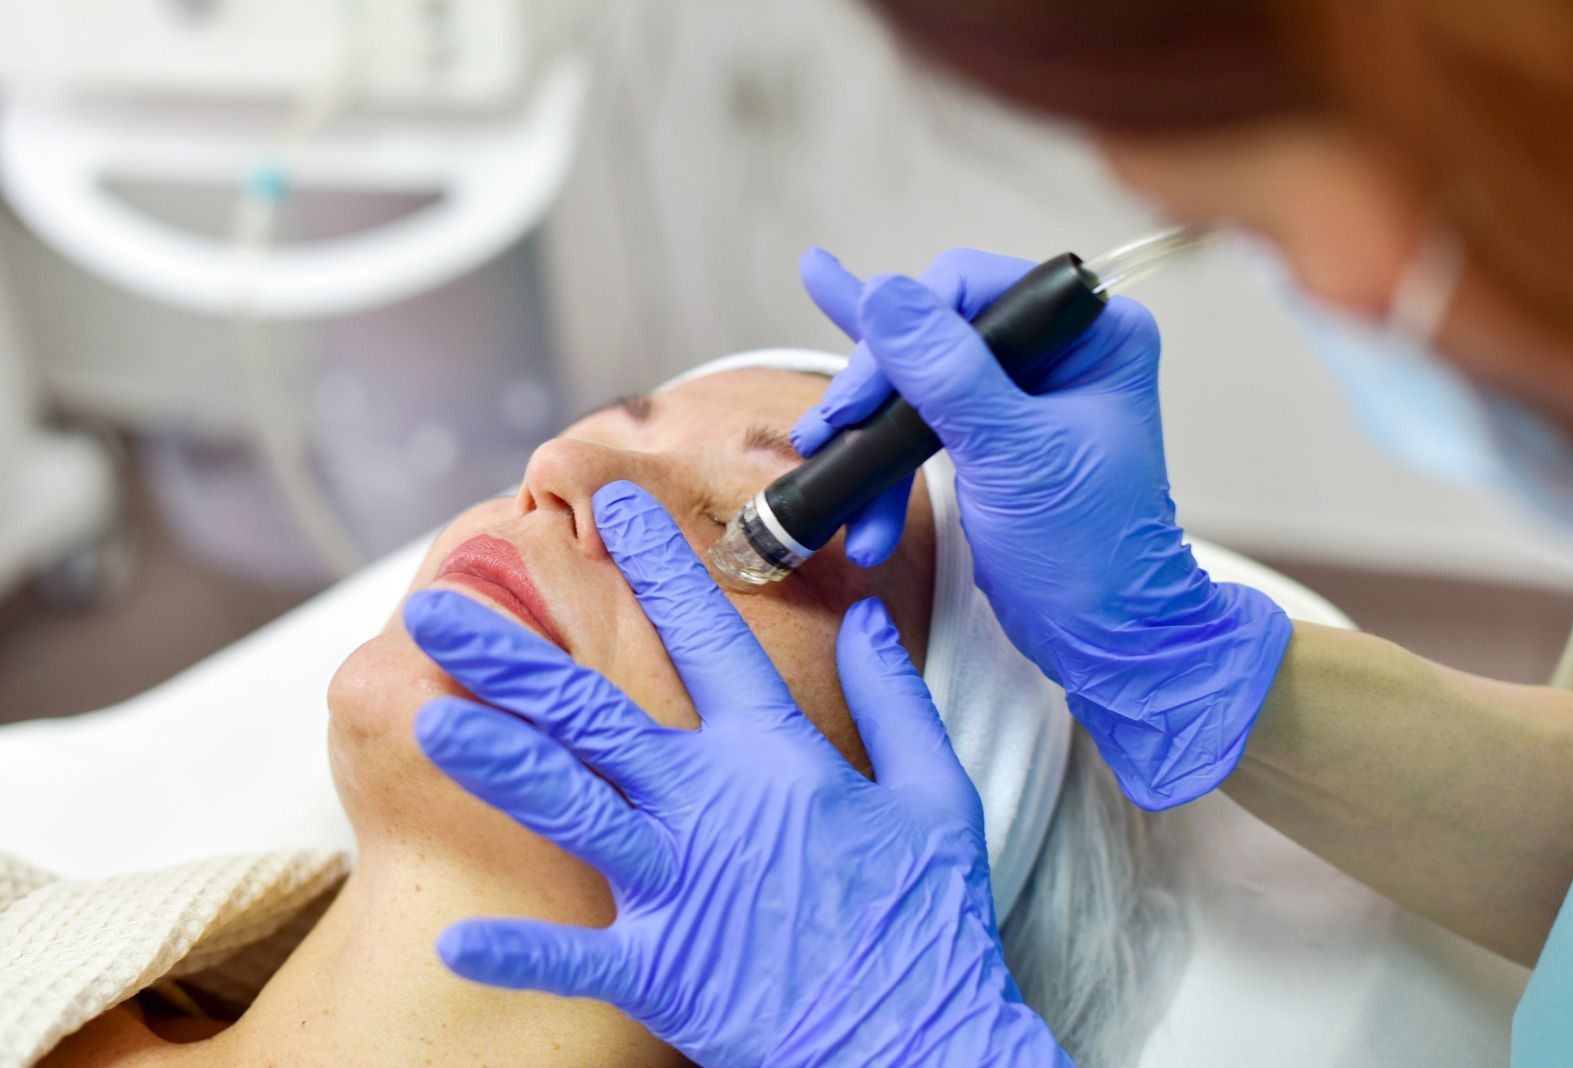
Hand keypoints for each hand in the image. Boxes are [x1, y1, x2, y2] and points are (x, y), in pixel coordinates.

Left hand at [404, 481, 1070, 1066]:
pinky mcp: (664, 971)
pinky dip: (515, 950)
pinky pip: (574, 956)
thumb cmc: (927, 919)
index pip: (707, 637)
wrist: (921, 1039)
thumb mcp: (933, 794)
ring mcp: (681, 886)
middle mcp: (712, 805)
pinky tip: (453, 941)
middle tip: (439, 607)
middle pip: (595, 713)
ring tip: (424, 718)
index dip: (657, 566)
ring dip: (494, 760)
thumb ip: (895, 699)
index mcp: (777, 756)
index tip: (610, 507)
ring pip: (567, 805)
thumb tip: (867, 624)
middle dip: (513, 655)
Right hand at [791, 247, 1291, 809]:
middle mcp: (1060, 347)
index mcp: (1094, 332)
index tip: (856, 401)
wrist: (1104, 637)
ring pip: (916, 375)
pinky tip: (827, 332)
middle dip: (875, 387)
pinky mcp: (992, 431)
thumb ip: (947, 373)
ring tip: (819, 456)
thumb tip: (882, 293)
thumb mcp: (1013, 454)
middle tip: (828, 430)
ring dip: (868, 425)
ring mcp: (1023, 389)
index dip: (900, 335)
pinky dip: (876, 422)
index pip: (970, 289)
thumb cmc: (1088, 550)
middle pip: (933, 329)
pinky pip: (921, 407)